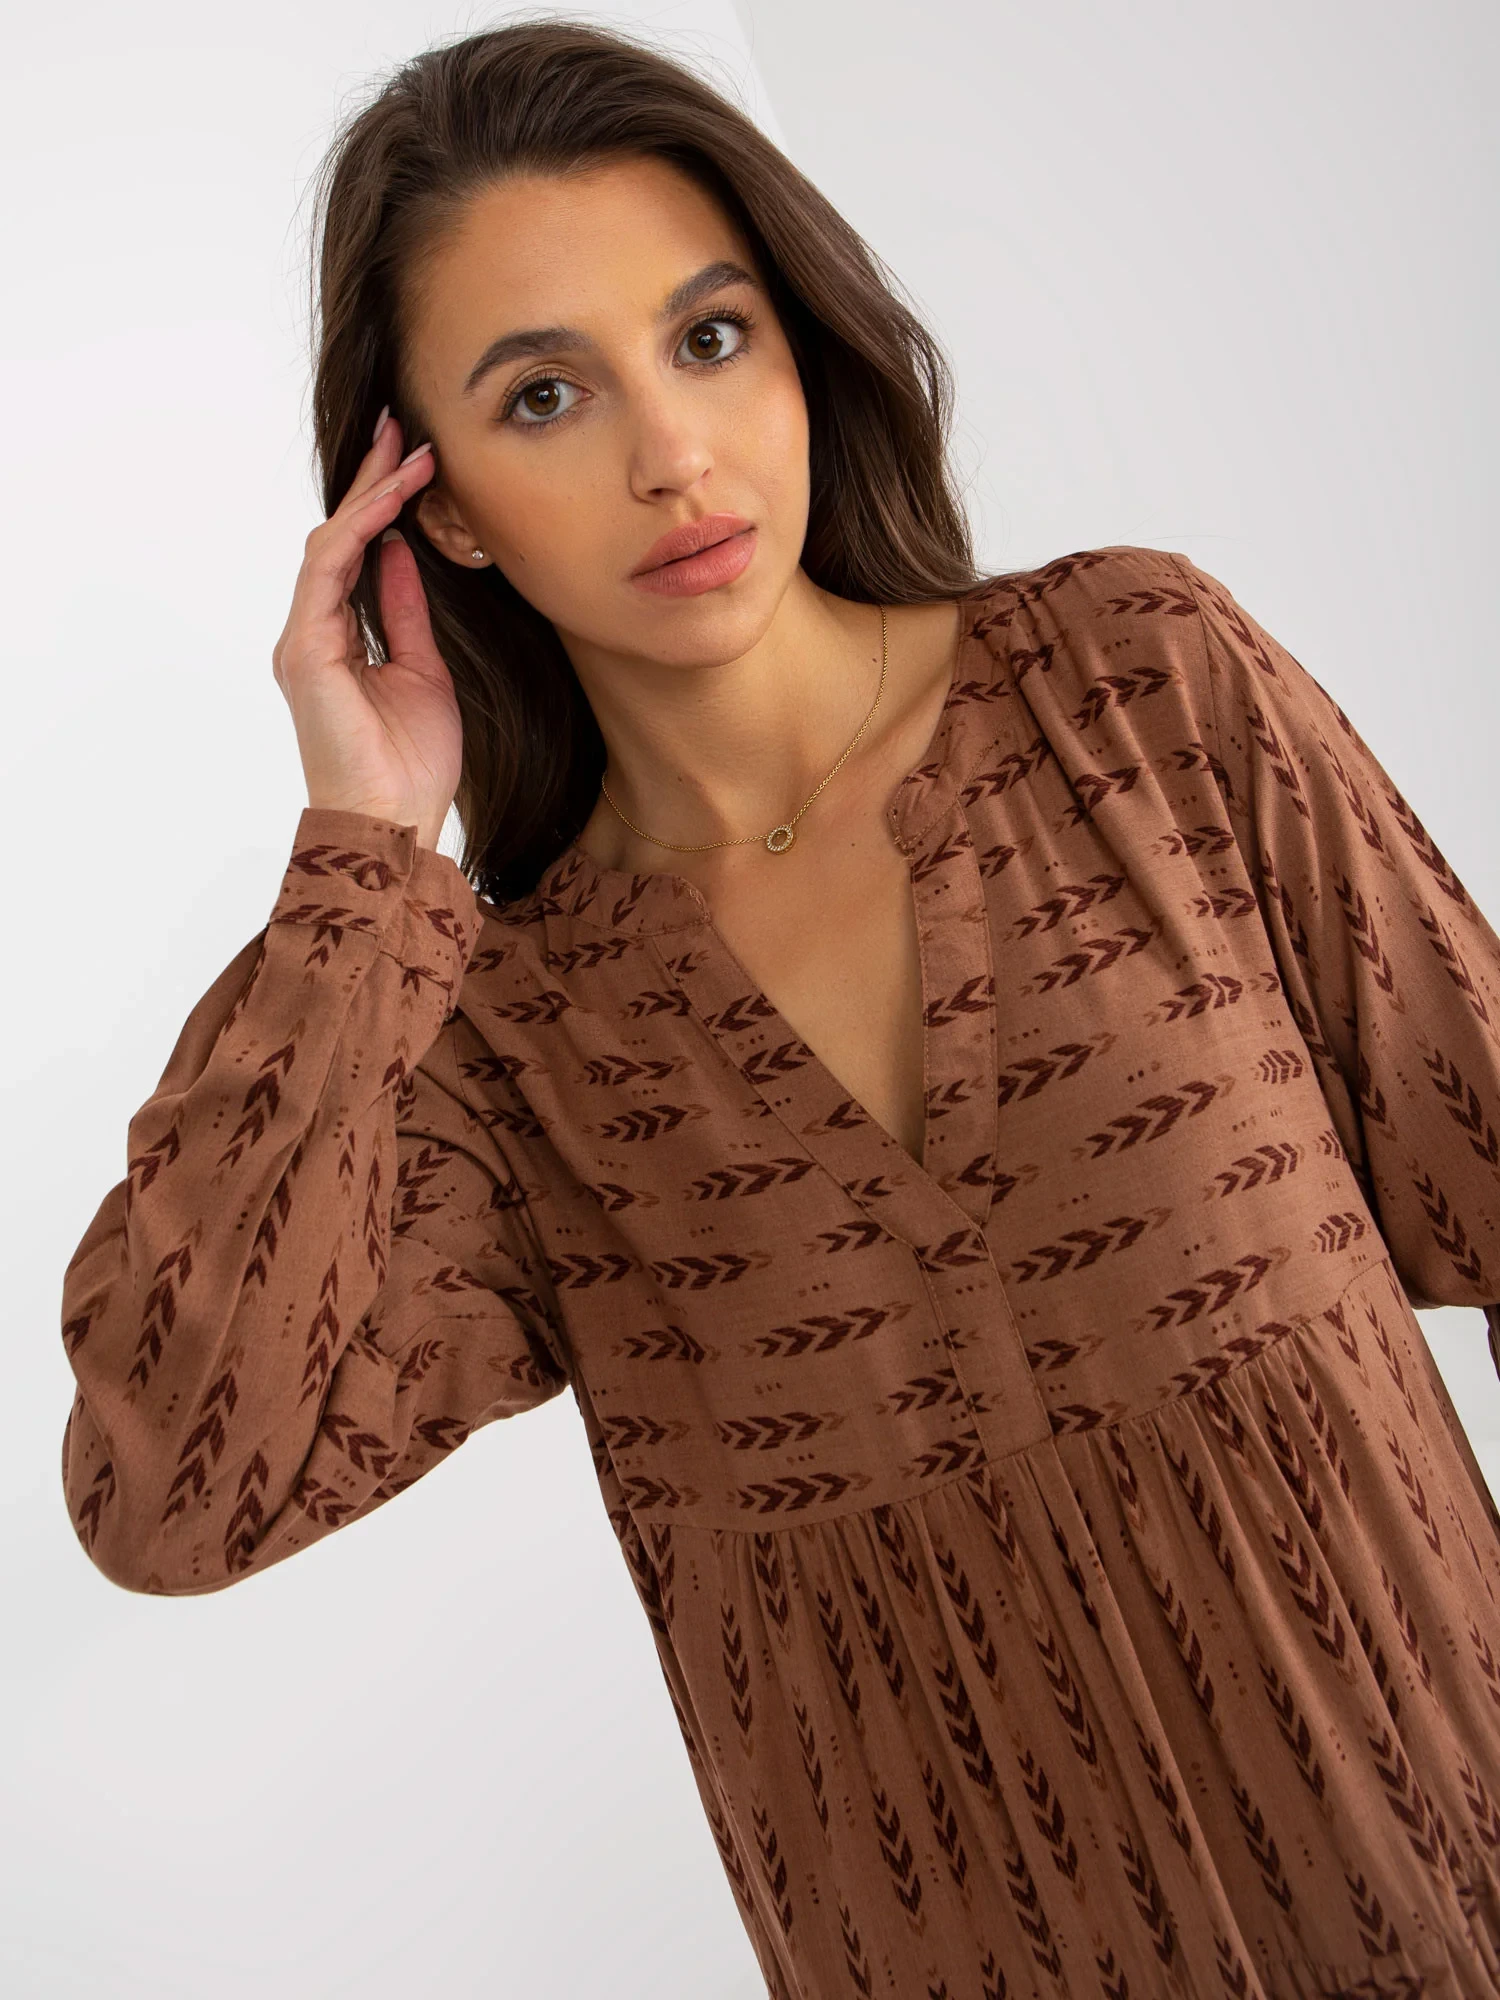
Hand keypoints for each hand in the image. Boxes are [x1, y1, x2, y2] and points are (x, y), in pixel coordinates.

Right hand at [271, 413, 462, 850]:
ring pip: (330, 545)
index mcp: (336, 639)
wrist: (394, 821)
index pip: (355, 554)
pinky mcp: (305, 652)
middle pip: (337, 538)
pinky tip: (391, 503)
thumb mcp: (424, 672)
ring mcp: (303, 641)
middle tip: (400, 429)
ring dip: (369, 494)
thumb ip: (406, 613)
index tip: (415, 460)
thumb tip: (403, 555)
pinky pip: (328, 573)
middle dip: (370, 481)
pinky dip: (359, 532)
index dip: (382, 504)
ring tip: (406, 453)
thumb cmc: (411, 764)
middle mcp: (312, 633)